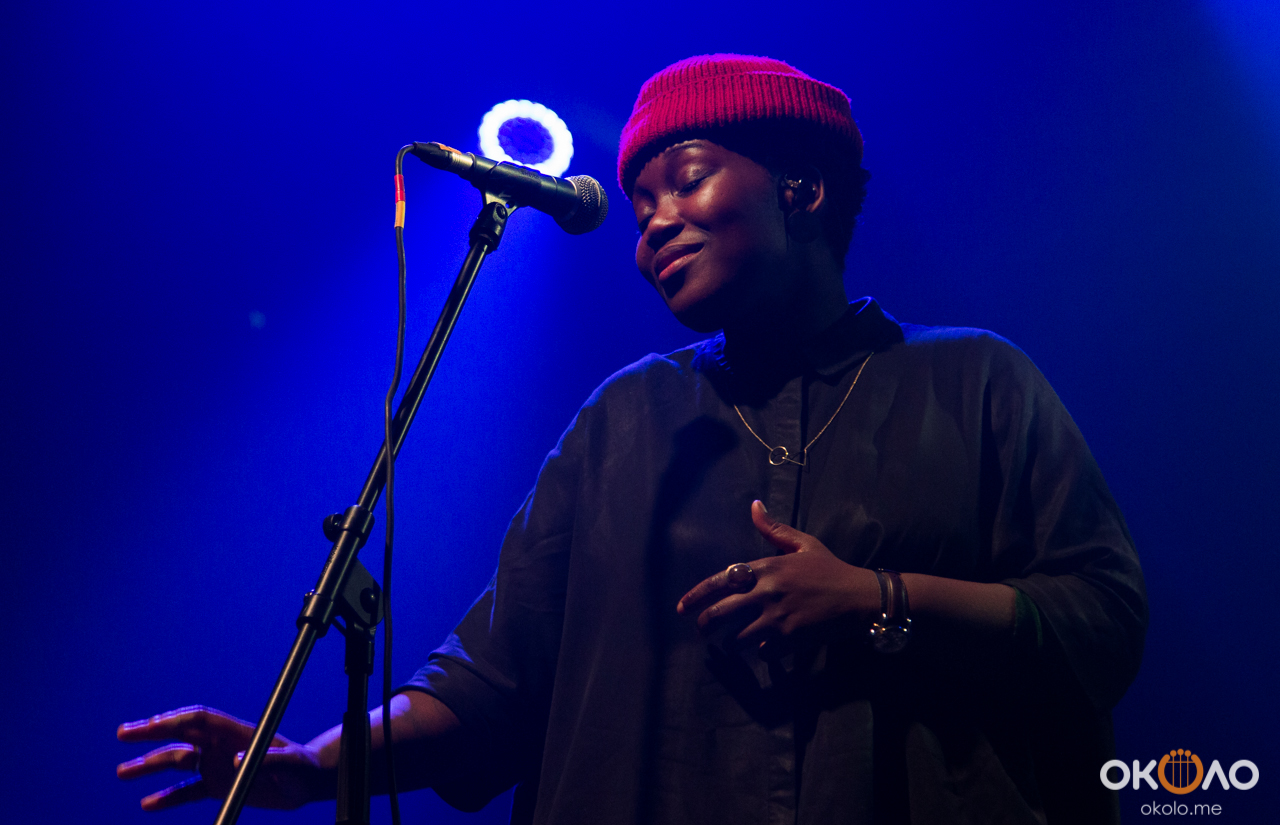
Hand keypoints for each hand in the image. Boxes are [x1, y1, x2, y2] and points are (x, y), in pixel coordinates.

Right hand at [117, 705, 325, 810]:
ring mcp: (218, 765)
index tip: (150, 725)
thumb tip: (236, 761)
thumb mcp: (291, 764)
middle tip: (123, 733)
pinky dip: (168, 798)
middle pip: (180, 735)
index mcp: (237, 733)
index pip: (199, 720)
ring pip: (177, 762)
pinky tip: (148, 803)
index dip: (174, 720)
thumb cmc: (303, 768)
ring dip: (150, 766)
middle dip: (151, 733)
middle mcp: (222, 746)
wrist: (309, 783)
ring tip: (122, 772)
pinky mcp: (219, 786)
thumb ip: (267, 760)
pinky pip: (187, 792)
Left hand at [677, 501, 877, 649]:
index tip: (681, 608)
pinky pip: (761, 652)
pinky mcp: (789, 639)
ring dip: (731, 643)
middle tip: (702, 631)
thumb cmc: (830, 569)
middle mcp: (766, 592)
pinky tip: (766, 648)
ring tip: (730, 643)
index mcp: (766, 567)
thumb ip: (774, 529)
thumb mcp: (803, 544)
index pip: (721, 581)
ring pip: (736, 638)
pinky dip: (760, 652)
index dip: (697, 595)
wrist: (858, 597)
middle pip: (720, 613)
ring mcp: (776, 617)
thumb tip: (754, 505)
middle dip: (705, 625)